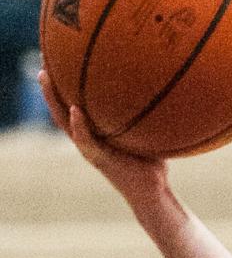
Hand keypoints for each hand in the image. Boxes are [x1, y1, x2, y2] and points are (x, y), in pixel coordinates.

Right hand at [38, 71, 168, 204]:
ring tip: (47, 79)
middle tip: (43, 65)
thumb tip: (162, 89)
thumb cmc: (152, 162)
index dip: (64, 89)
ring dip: (53, 101)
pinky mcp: (99, 159)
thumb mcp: (147, 134)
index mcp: (96, 134)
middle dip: (50, 89)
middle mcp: (88, 140)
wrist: (152, 192)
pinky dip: (79, 125)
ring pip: (64, 122)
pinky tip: (75, 110)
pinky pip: (85, 140)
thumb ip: (146, 115)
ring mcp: (91, 150)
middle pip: (61, 110)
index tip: (58, 65)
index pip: (73, 107)